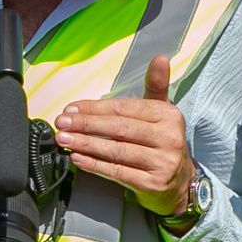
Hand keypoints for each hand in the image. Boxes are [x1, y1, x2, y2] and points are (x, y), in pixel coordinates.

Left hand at [53, 55, 194, 217]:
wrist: (180, 183)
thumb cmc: (162, 142)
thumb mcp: (163, 112)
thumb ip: (155, 86)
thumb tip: (160, 58)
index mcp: (168, 115)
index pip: (124, 108)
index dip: (95, 108)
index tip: (71, 108)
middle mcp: (168, 137)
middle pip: (118, 128)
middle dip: (85, 124)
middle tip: (62, 123)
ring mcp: (161, 162)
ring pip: (116, 150)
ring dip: (85, 144)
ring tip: (64, 139)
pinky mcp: (151, 184)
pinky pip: (117, 172)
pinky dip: (94, 164)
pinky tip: (78, 158)